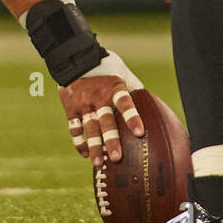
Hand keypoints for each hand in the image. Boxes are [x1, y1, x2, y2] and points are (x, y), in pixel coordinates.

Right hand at [57, 52, 144, 166]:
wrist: (74, 58)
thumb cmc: (105, 66)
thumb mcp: (122, 73)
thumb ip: (134, 89)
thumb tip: (151, 105)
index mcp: (114, 88)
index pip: (125, 104)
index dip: (132, 117)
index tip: (139, 132)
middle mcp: (98, 98)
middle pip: (105, 122)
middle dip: (111, 140)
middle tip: (117, 158)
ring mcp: (83, 105)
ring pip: (89, 129)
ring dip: (94, 147)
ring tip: (99, 164)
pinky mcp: (71, 108)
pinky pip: (74, 128)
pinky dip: (79, 142)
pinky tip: (86, 154)